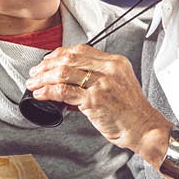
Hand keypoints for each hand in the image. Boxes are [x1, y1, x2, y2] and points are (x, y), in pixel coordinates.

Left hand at [26, 45, 169, 154]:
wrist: (144, 128)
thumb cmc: (131, 111)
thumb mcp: (118, 84)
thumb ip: (97, 77)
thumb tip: (69, 80)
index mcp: (115, 62)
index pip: (80, 50)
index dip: (59, 54)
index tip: (47, 61)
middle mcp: (109, 69)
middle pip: (69, 59)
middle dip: (46, 65)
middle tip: (35, 73)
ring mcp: (102, 83)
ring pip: (63, 73)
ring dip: (43, 78)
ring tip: (34, 83)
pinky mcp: (95, 99)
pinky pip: (64, 91)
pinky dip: (48, 91)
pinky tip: (40, 94)